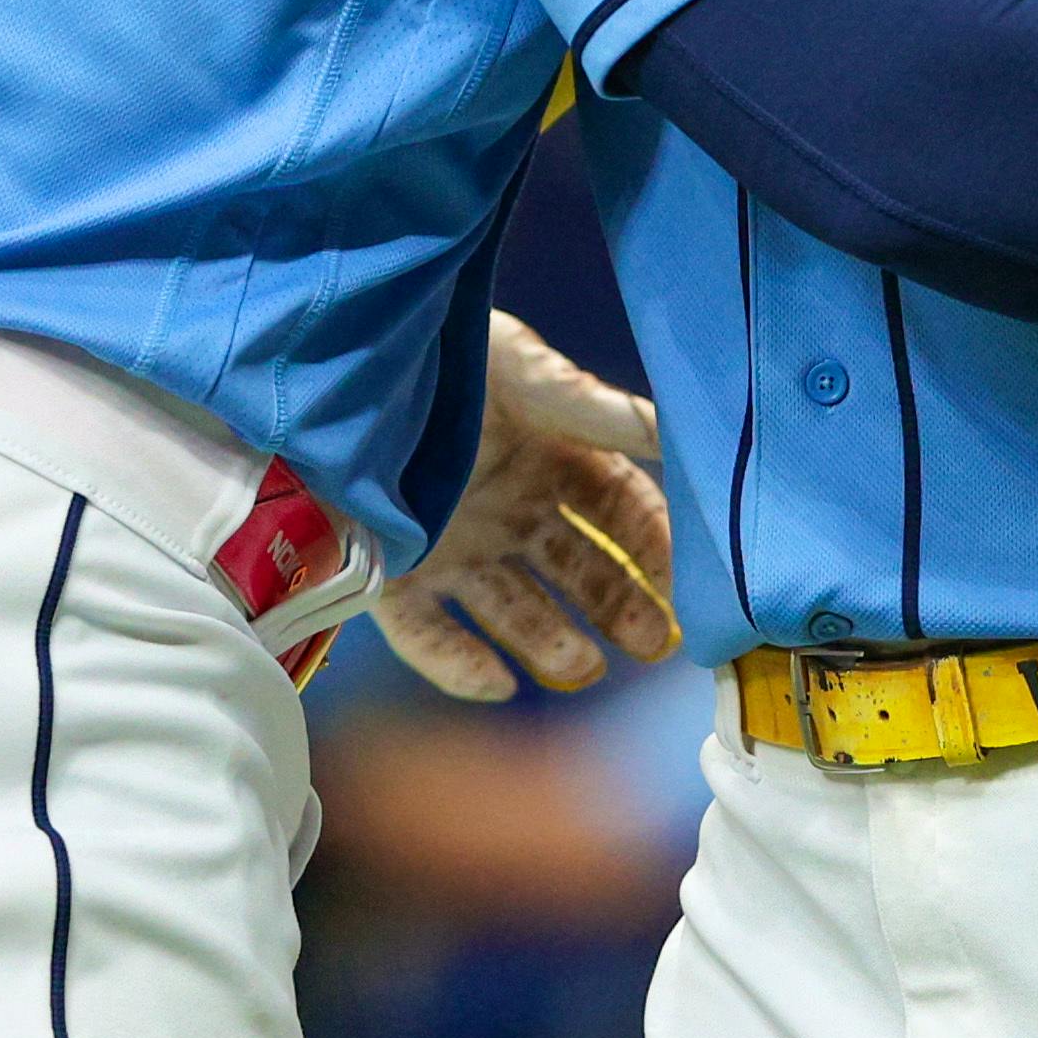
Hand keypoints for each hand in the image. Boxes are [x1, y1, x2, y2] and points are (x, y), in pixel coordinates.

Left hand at [372, 314, 679, 701]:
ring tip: (581, 667)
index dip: (654, 548)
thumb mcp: (529, 375)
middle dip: (617, 607)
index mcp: (548, 457)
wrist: (349, 354)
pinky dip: (455, 663)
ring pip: (508, 609)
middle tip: (653, 642)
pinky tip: (494, 684)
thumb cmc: (447, 353)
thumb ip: (602, 411)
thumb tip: (678, 432)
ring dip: (547, 644)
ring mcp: (451, 544)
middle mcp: (505, 509)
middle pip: (575, 572)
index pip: (618, 513)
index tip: (687, 584)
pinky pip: (424, 632)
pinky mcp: (392, 572)